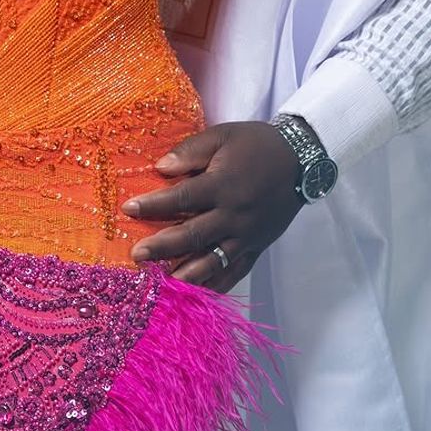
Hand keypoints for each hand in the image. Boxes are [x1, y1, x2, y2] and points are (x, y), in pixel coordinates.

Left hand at [122, 121, 301, 292]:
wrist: (301, 161)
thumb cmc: (256, 144)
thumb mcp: (223, 136)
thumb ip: (191, 151)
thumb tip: (160, 167)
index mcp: (223, 184)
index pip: (182, 198)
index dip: (153, 204)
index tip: (128, 209)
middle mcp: (234, 215)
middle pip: (192, 235)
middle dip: (162, 246)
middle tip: (137, 256)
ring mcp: (246, 235)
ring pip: (212, 261)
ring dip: (185, 274)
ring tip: (161, 284)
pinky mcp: (256, 248)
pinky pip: (234, 272)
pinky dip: (214, 286)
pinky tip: (195, 295)